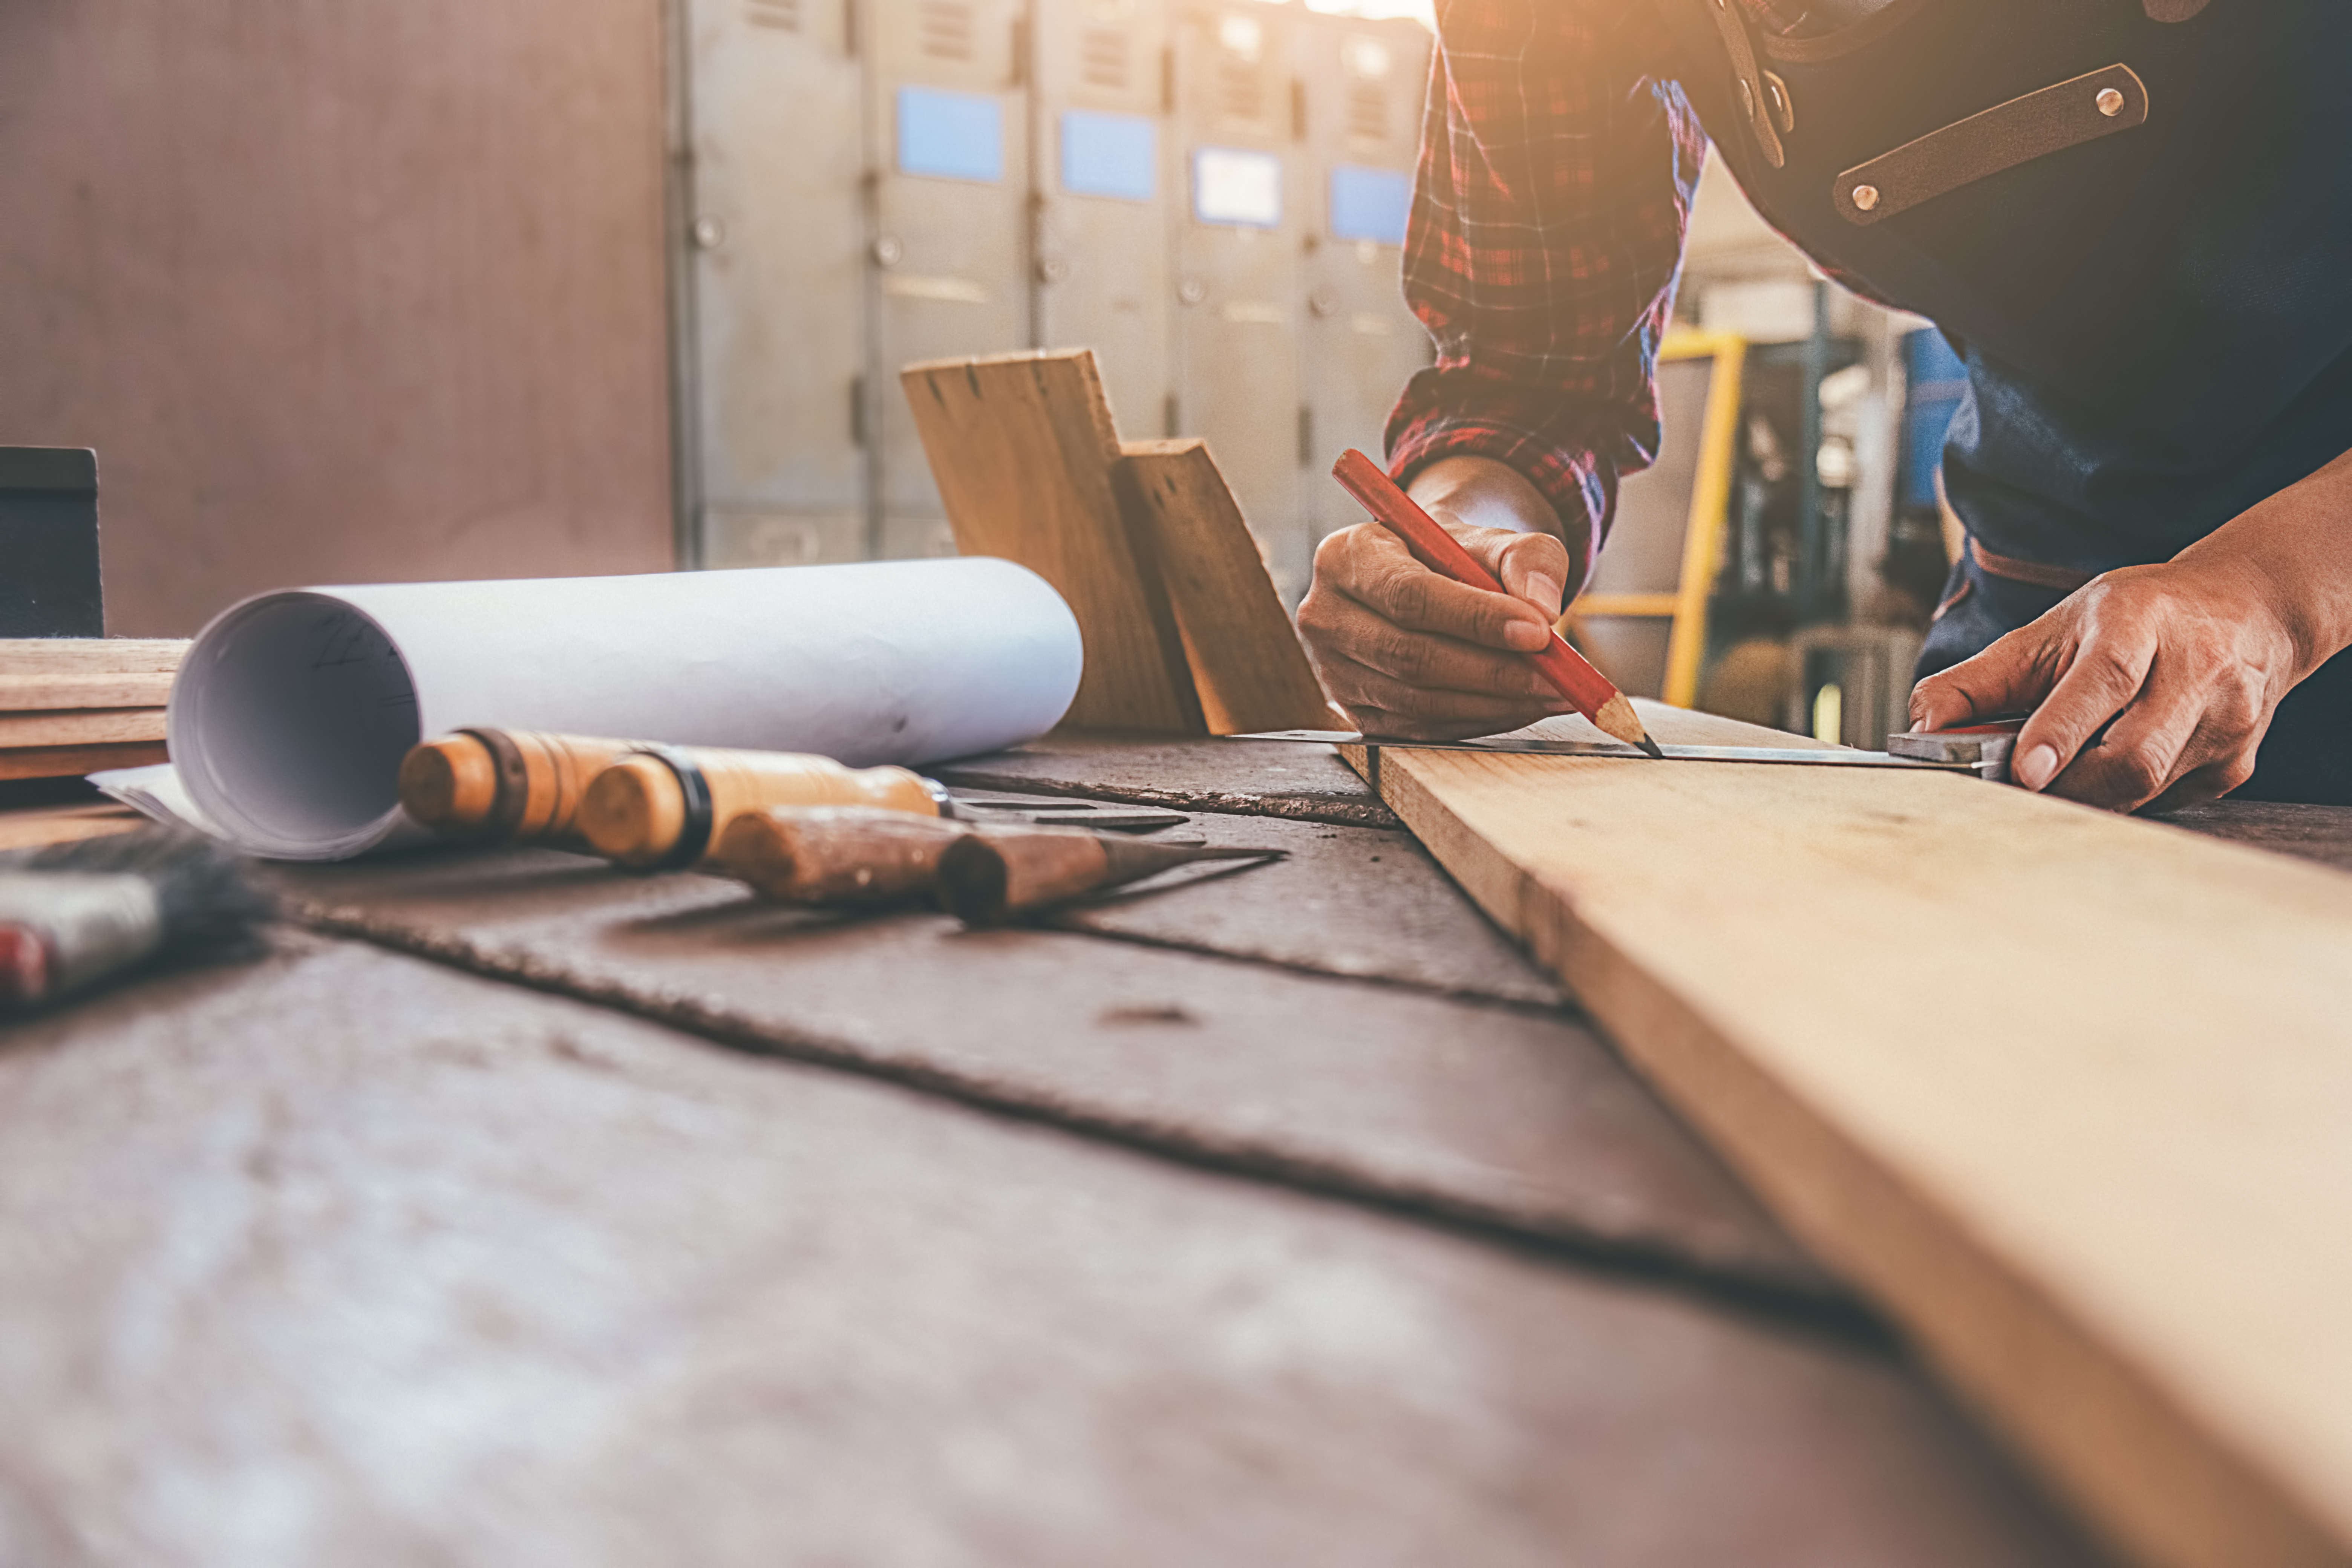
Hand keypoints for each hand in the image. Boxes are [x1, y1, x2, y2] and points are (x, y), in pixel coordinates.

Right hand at [1297, 457, 1579, 737]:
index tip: (1538, 632)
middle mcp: (1326, 616)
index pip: (1409, 595)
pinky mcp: (1357, 713)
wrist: (1421, 579)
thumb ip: (1526, 557)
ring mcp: (1334, 673)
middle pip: (1410, 656)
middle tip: (1557, 676)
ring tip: (1552, 692)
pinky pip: (1422, 729)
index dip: (1475, 619)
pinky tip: (1519, 706)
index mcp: (1345, 557)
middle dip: (1493, 671)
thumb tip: (1543, 606)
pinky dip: (1478, 721)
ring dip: (1494, 703)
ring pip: (1418, 702)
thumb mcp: (1491, 537)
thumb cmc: (1451, 556)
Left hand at [1910, 447, 2351, 810]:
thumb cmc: (2137, 617)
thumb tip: (1920, 726)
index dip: (2062, 731)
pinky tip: (2114, 766)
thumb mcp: (2052, 628)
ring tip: (2063, 772)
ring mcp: (2225, 721)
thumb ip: (1981, 679)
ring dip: (2089, 795)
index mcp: (2142, 621)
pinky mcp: (2235, 764)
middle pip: (2131, 756)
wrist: (2247, 607)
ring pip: (2145, 788)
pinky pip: (2164, 801)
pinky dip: (2123, 797)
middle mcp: (2196, 669)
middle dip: (2068, 784)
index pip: (2105, 681)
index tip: (2024, 772)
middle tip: (2022, 787)